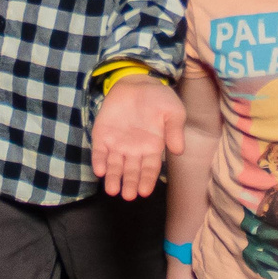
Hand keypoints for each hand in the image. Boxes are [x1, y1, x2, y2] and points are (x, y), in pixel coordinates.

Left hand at [92, 74, 182, 199]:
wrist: (137, 82)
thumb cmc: (159, 99)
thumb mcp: (173, 111)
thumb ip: (174, 130)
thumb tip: (178, 150)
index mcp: (152, 148)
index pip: (149, 169)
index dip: (146, 180)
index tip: (144, 192)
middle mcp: (134, 150)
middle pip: (131, 171)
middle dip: (129, 183)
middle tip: (128, 196)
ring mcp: (117, 143)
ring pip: (114, 165)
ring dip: (113, 178)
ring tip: (112, 190)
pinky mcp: (102, 135)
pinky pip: (99, 151)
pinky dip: (98, 161)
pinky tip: (99, 170)